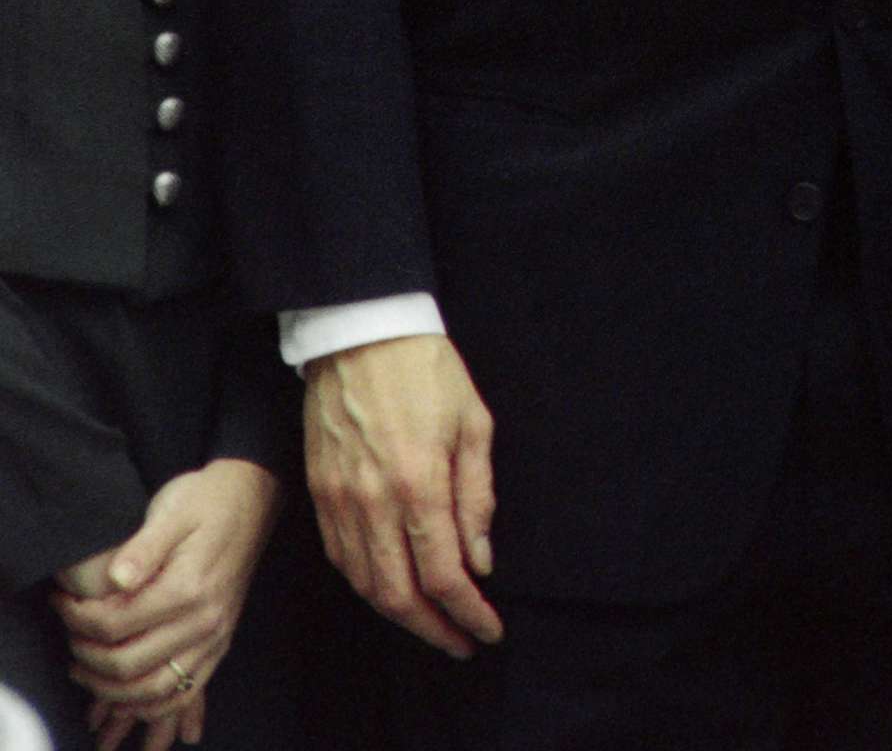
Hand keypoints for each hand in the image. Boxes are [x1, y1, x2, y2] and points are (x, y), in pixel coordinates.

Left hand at [55, 457, 279, 746]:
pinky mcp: (219, 644)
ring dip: (110, 690)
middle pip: (128, 664)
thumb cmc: (205, 500)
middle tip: (70, 635)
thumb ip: (143, 548)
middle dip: (87, 656)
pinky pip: (183, 694)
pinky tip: (126, 694)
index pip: (116, 624)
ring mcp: (214, 637)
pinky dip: (149, 705)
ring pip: (152, 691)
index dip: (78, 619)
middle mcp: (204, 621)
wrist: (250, 498)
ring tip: (86, 668)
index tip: (62, 602)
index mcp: (189, 587)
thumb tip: (114, 580)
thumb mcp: (172, 509)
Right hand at [303, 335, 501, 656]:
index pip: (446, 575)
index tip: (489, 630)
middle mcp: (375, 502)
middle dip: (435, 631)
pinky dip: (366, 586)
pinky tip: (389, 589)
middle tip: (462, 643)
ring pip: (366, 586)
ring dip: (400, 616)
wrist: (360, 331)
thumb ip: (477, 497)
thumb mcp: (473, 422)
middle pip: (401, 596)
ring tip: (431, 625)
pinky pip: (341, 560)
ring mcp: (340, 501)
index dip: (470, 614)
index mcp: (420, 483)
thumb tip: (480, 561)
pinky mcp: (318, 494)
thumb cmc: (426, 370)